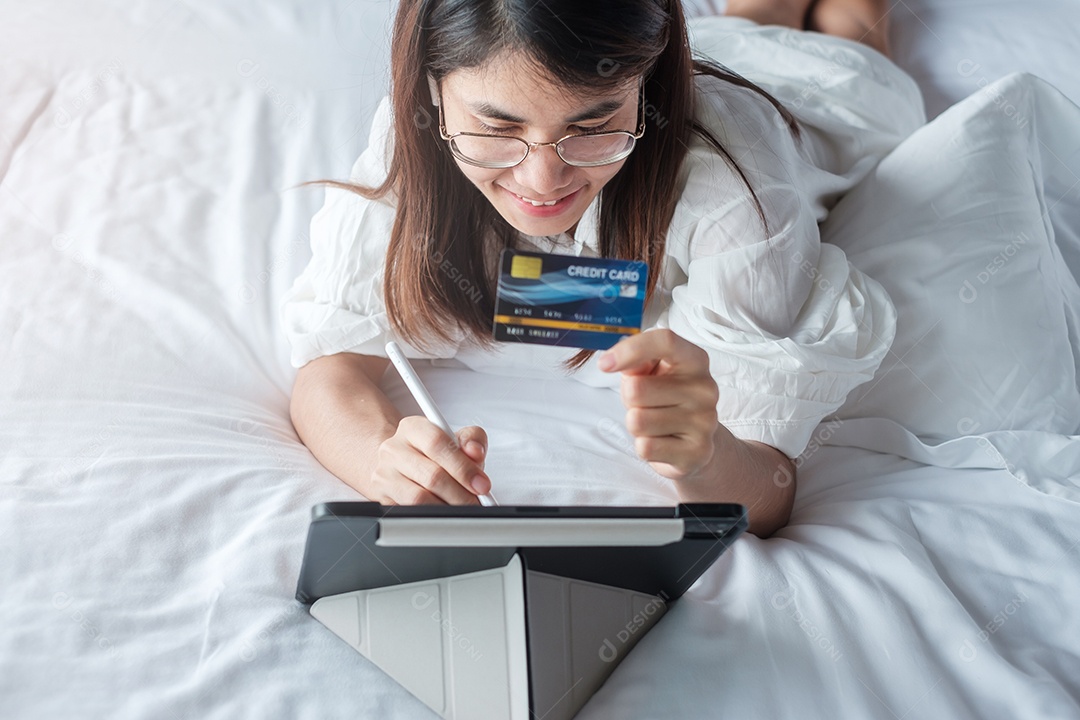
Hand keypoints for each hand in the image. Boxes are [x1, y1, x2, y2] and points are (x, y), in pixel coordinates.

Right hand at [369, 417, 490, 504]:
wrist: (401, 466)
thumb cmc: (434, 454)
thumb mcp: (456, 440)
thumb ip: (472, 440)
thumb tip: (475, 452)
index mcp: (413, 428)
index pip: (437, 443)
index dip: (463, 466)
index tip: (481, 484)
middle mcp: (393, 449)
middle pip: (431, 475)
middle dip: (460, 493)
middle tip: (475, 502)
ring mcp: (384, 474)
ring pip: (419, 497)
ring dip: (447, 508)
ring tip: (462, 509)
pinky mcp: (382, 497)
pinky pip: (410, 512)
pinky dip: (432, 516)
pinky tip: (444, 514)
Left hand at [598, 328, 720, 481]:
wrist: (696, 442)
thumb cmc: (666, 399)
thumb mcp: (651, 373)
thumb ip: (635, 362)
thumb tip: (612, 361)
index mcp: (695, 360)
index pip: (664, 341)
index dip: (629, 349)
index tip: (604, 364)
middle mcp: (705, 388)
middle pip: (637, 389)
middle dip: (629, 400)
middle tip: (645, 405)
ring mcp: (704, 421)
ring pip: (638, 421)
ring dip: (636, 424)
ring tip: (654, 424)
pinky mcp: (698, 452)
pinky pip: (646, 447)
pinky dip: (645, 446)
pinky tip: (662, 441)